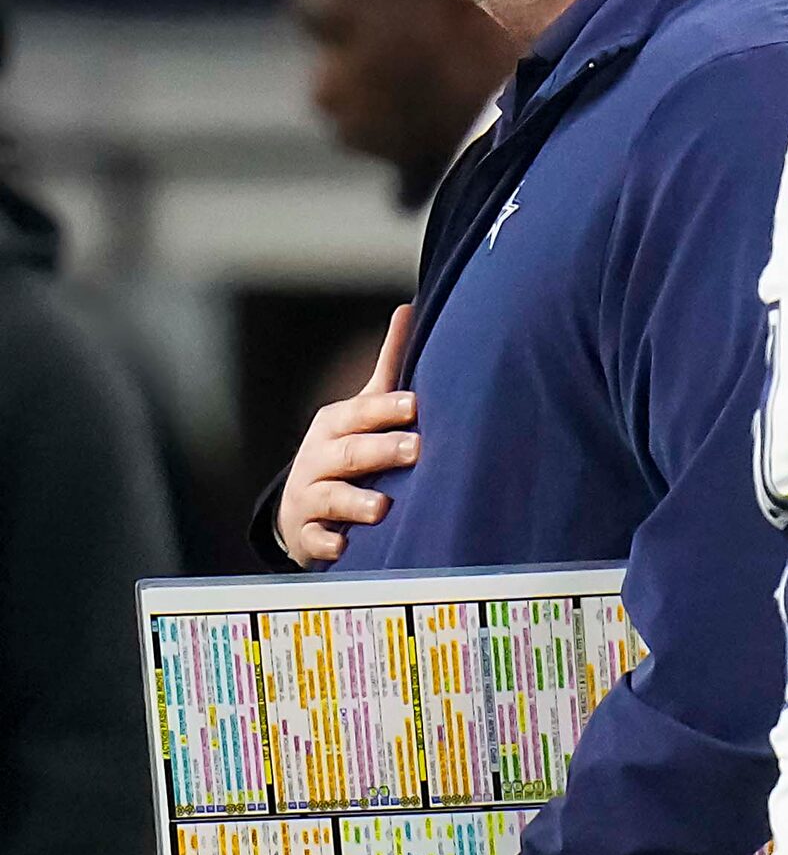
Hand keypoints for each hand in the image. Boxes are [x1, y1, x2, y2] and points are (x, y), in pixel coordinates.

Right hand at [279, 305, 417, 565]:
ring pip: (331, 498)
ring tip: (383, 507)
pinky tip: (345, 547)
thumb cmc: (348, 449)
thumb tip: (409, 308)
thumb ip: (388, 364)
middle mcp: (319, 459)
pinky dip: (330, 544)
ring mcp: (311, 498)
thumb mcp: (362, 409)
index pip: (360, 413)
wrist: (304, 505)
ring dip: (355, 502)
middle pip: (350, 453)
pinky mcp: (309, 535)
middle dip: (381, 451)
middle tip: (415, 449)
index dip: (385, 409)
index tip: (414, 405)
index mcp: (335, 425)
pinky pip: (317, 541)